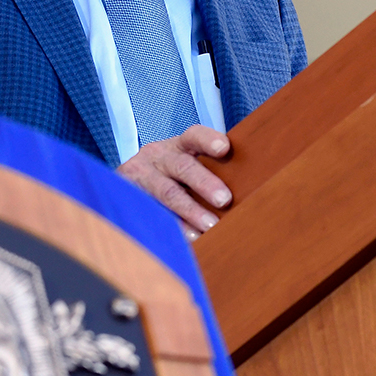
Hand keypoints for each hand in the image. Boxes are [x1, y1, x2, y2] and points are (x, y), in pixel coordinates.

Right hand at [117, 125, 231, 238]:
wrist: (127, 185)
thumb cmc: (170, 178)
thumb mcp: (184, 166)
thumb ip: (209, 171)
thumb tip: (248, 189)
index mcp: (178, 146)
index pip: (194, 136)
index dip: (208, 140)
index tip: (224, 148)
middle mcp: (158, 157)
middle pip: (183, 166)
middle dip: (205, 183)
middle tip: (224, 200)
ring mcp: (140, 176)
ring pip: (167, 193)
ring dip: (190, 211)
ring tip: (209, 227)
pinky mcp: (128, 196)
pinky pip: (150, 212)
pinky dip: (171, 226)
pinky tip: (187, 238)